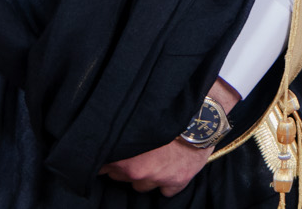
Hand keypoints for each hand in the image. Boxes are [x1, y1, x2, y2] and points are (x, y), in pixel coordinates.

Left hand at [100, 79, 238, 197]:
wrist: (200, 112)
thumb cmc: (168, 110)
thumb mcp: (136, 116)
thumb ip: (119, 131)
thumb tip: (101, 129)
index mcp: (123, 155)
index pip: (102, 166)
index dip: (110, 157)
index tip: (115, 152)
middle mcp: (137, 170)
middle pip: (121, 176)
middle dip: (127, 165)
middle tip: (138, 149)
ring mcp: (157, 178)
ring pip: (141, 186)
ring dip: (147, 175)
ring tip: (156, 156)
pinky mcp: (177, 182)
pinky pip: (166, 192)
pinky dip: (168, 182)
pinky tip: (171, 167)